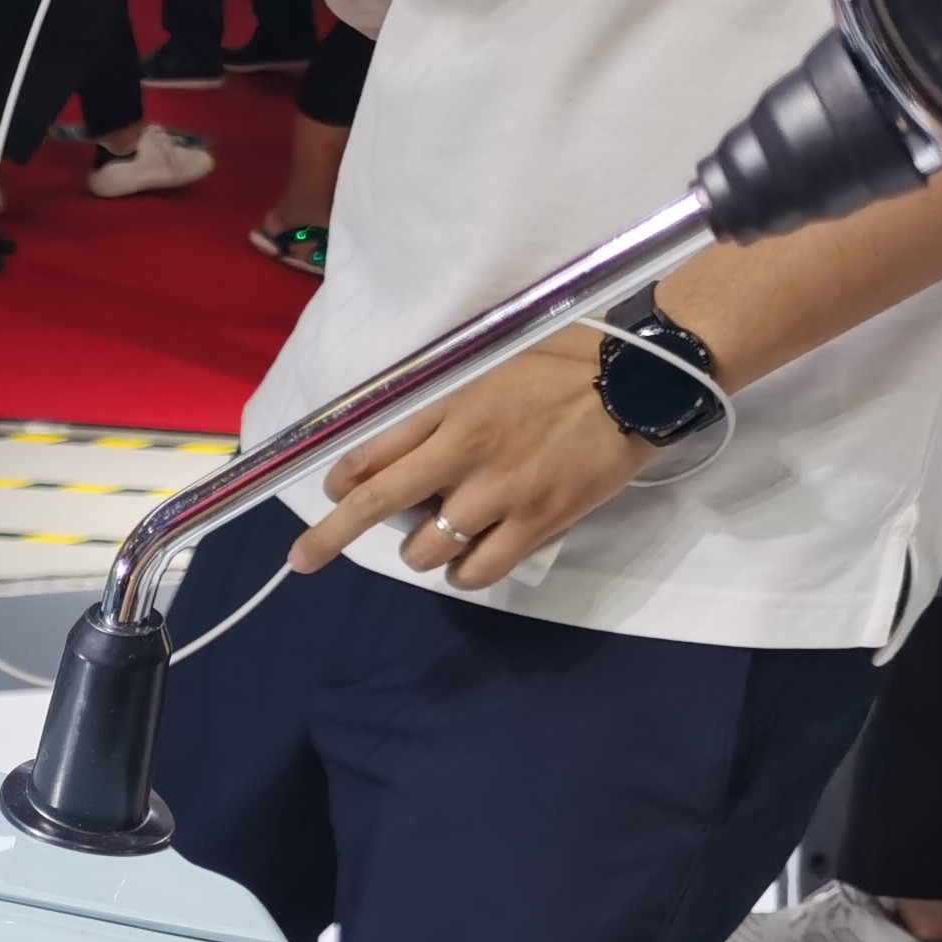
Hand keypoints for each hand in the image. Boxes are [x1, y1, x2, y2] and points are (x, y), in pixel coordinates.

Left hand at [293, 334, 648, 590]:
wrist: (639, 378)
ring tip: (444, 537)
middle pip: (374, 505)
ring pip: (426, 550)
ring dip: (423, 552)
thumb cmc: (567, 366)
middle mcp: (462, 453)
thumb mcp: (490, 372)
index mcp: (449, 410)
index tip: (331, 497)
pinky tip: (469, 562)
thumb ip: (444, 413)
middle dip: (328, 537)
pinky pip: (477, 571)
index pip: (368, 454)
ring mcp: (498, 492)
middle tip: (301, 561)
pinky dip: (464, 574)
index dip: (338, 484)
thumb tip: (404, 449)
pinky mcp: (537, 522)